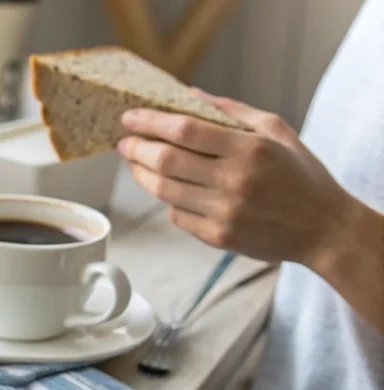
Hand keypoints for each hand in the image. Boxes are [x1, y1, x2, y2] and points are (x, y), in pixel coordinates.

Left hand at [116, 90, 357, 266]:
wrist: (323, 229)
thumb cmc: (301, 175)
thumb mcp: (276, 131)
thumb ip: (232, 111)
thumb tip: (189, 94)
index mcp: (249, 149)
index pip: (185, 131)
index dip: (151, 122)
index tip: (129, 117)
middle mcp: (234, 181)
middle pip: (166, 161)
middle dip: (136, 148)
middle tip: (124, 142)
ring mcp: (224, 212)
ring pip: (163, 190)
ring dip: (142, 174)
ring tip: (136, 162)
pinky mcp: (218, 237)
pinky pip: (176, 215)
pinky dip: (166, 200)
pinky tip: (166, 189)